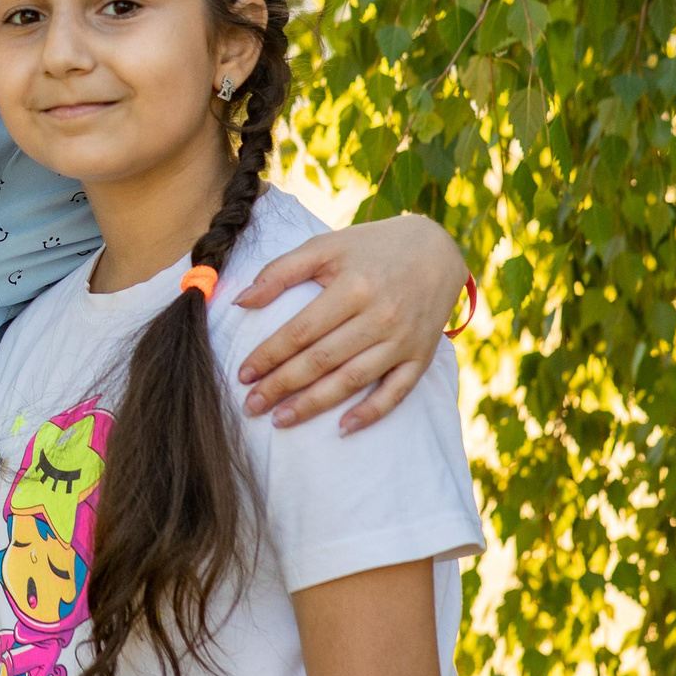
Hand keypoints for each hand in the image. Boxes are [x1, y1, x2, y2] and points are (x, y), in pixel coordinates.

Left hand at [233, 213, 468, 433]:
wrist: (435, 251)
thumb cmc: (369, 248)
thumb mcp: (325, 247)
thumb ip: (280, 271)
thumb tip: (240, 302)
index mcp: (353, 287)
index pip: (301, 331)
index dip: (269, 355)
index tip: (243, 374)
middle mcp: (380, 316)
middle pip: (322, 360)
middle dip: (282, 385)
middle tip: (251, 405)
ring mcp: (402, 340)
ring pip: (352, 380)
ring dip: (314, 405)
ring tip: (281, 419)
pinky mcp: (421, 357)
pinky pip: (396, 392)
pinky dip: (371, 413)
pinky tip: (342, 428)